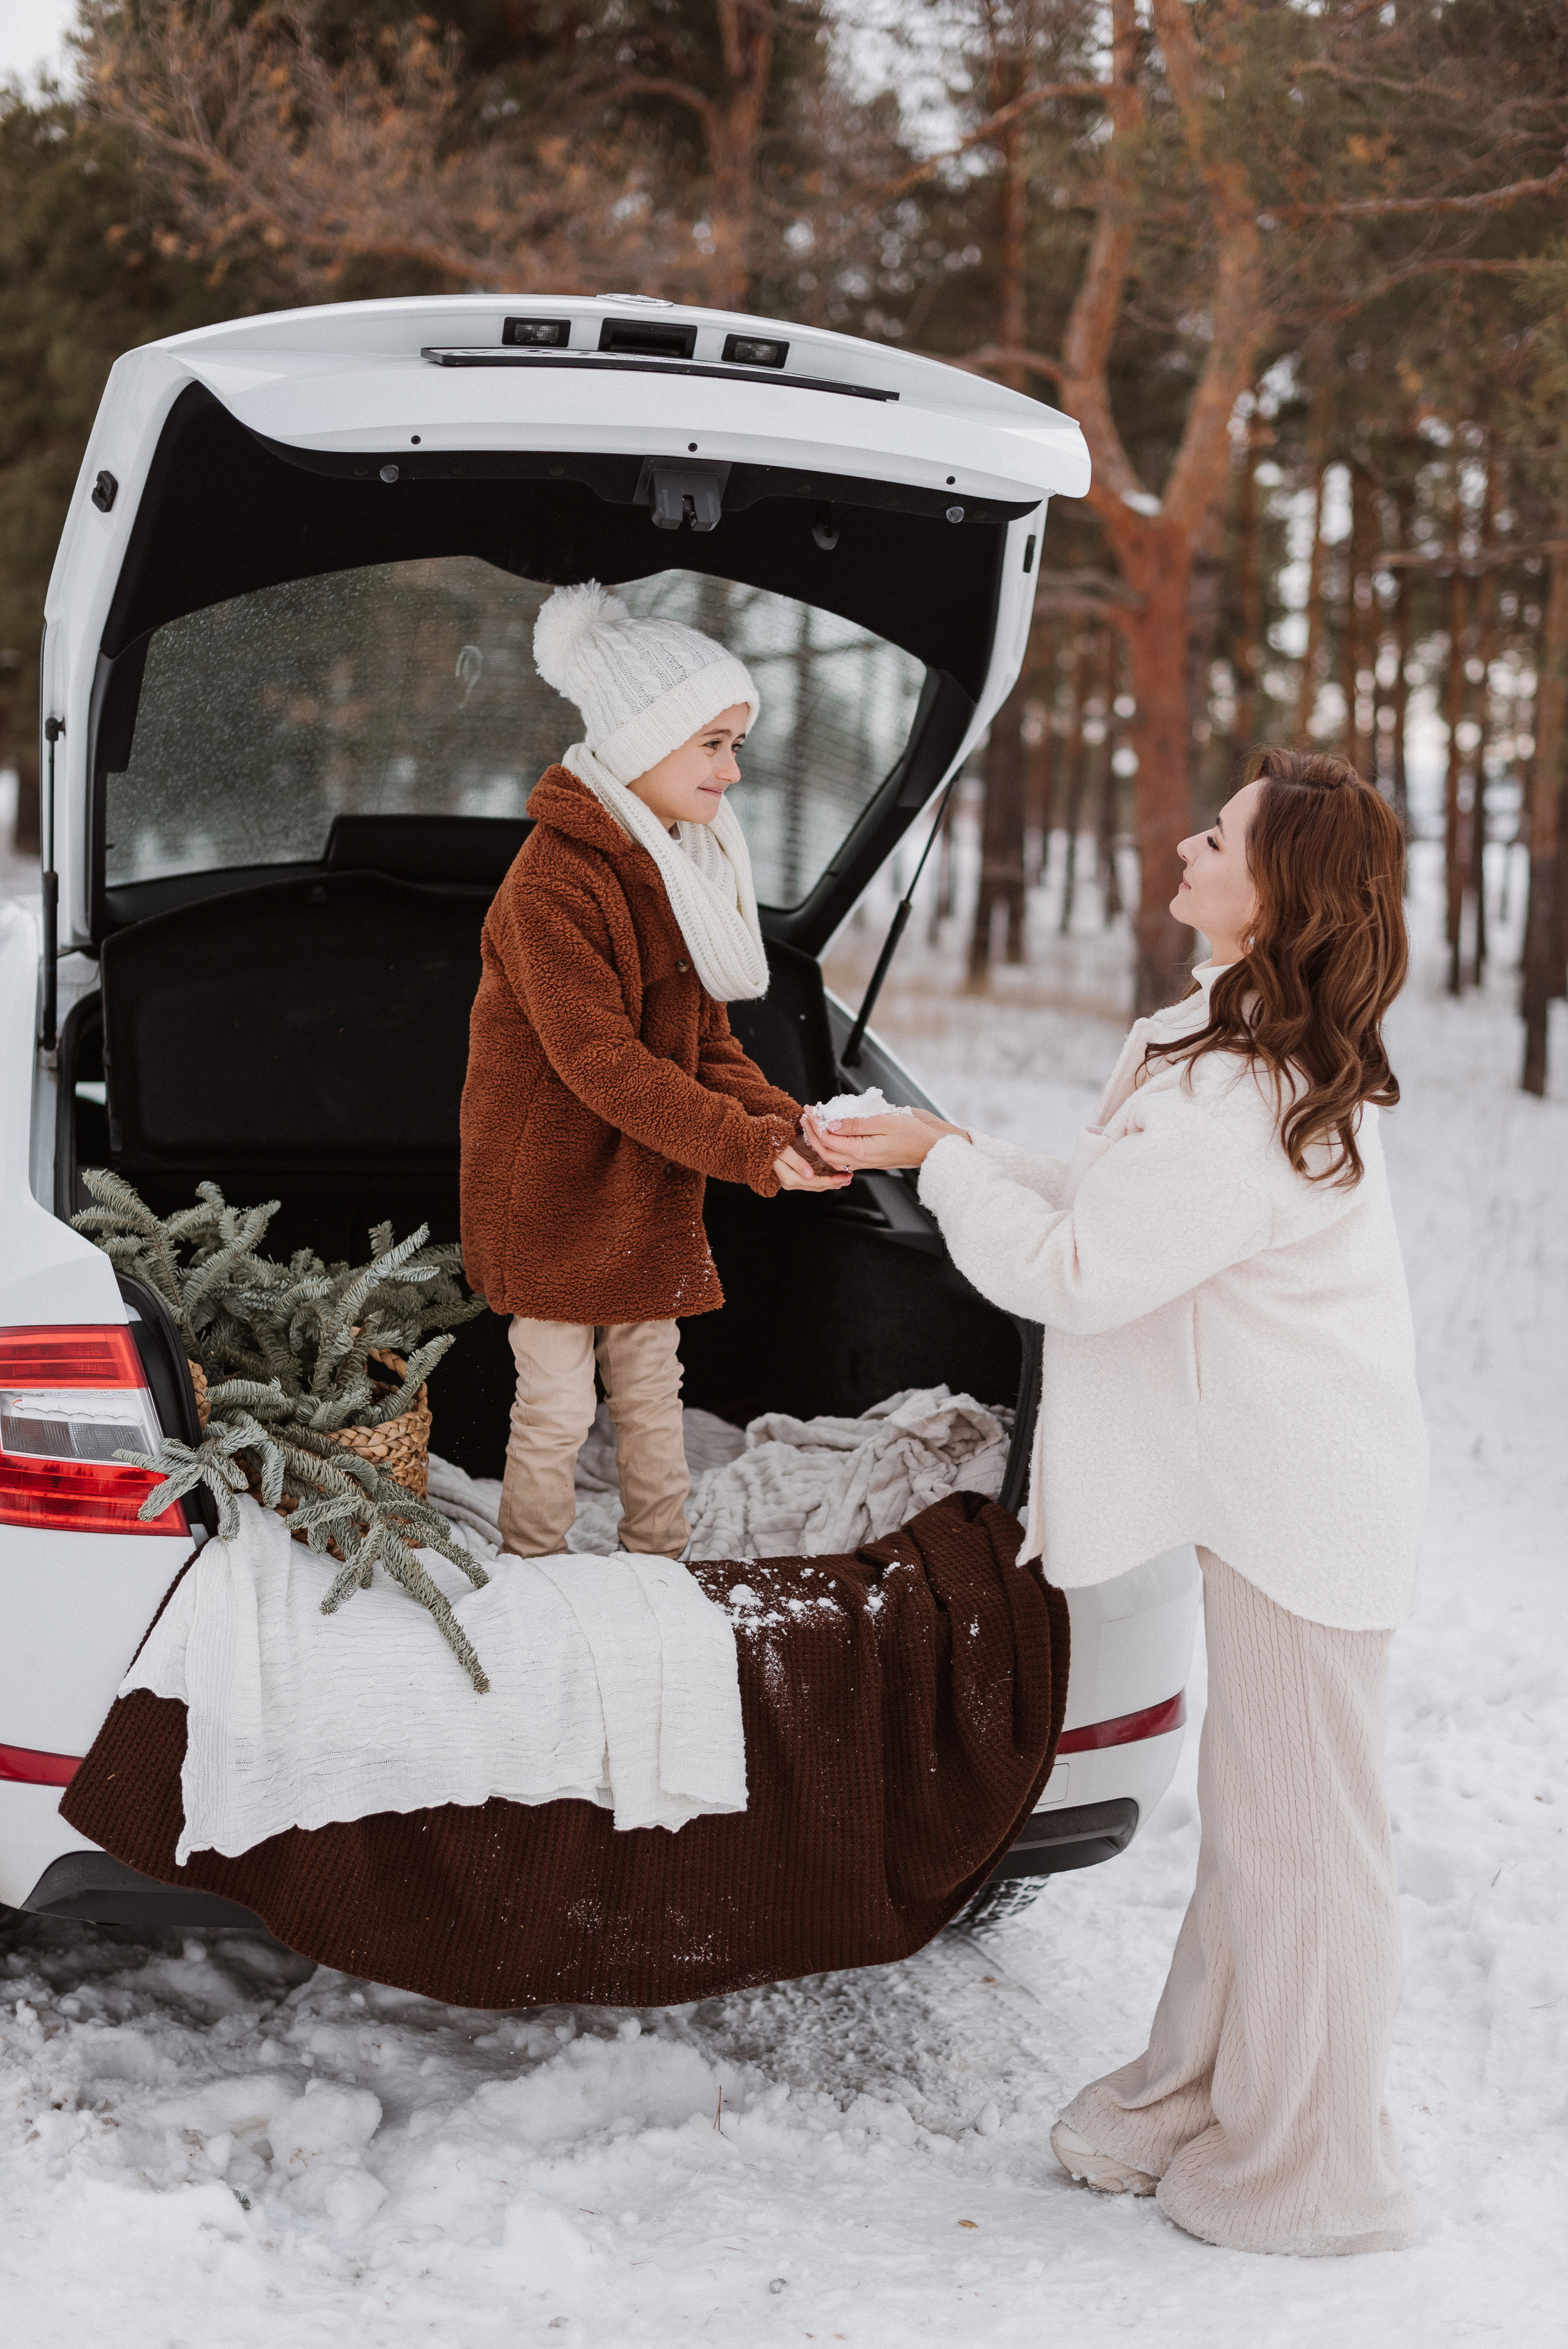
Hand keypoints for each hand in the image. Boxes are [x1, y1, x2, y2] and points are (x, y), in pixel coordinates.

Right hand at [772, 1143, 851, 1191]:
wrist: (757, 1142)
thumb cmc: (768, 1143)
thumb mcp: (783, 1150)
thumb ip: (797, 1162)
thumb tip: (809, 1175)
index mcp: (789, 1178)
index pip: (815, 1183)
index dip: (831, 1181)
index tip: (844, 1177)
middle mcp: (791, 1182)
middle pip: (817, 1186)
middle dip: (834, 1183)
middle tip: (849, 1178)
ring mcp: (792, 1179)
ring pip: (816, 1184)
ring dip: (831, 1182)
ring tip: (845, 1178)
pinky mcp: (794, 1174)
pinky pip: (812, 1179)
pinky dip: (824, 1177)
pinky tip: (833, 1176)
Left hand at [802, 1104, 969, 1171]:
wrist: (933, 1149)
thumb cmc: (914, 1134)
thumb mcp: (884, 1122)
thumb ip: (856, 1125)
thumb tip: (832, 1124)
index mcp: (863, 1151)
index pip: (828, 1141)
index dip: (815, 1126)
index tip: (810, 1111)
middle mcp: (862, 1160)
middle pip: (826, 1152)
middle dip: (812, 1135)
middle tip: (806, 1116)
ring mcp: (866, 1162)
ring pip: (834, 1157)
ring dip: (820, 1141)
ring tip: (814, 1124)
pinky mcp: (871, 1160)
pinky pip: (845, 1157)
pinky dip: (833, 1147)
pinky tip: (832, 1135)